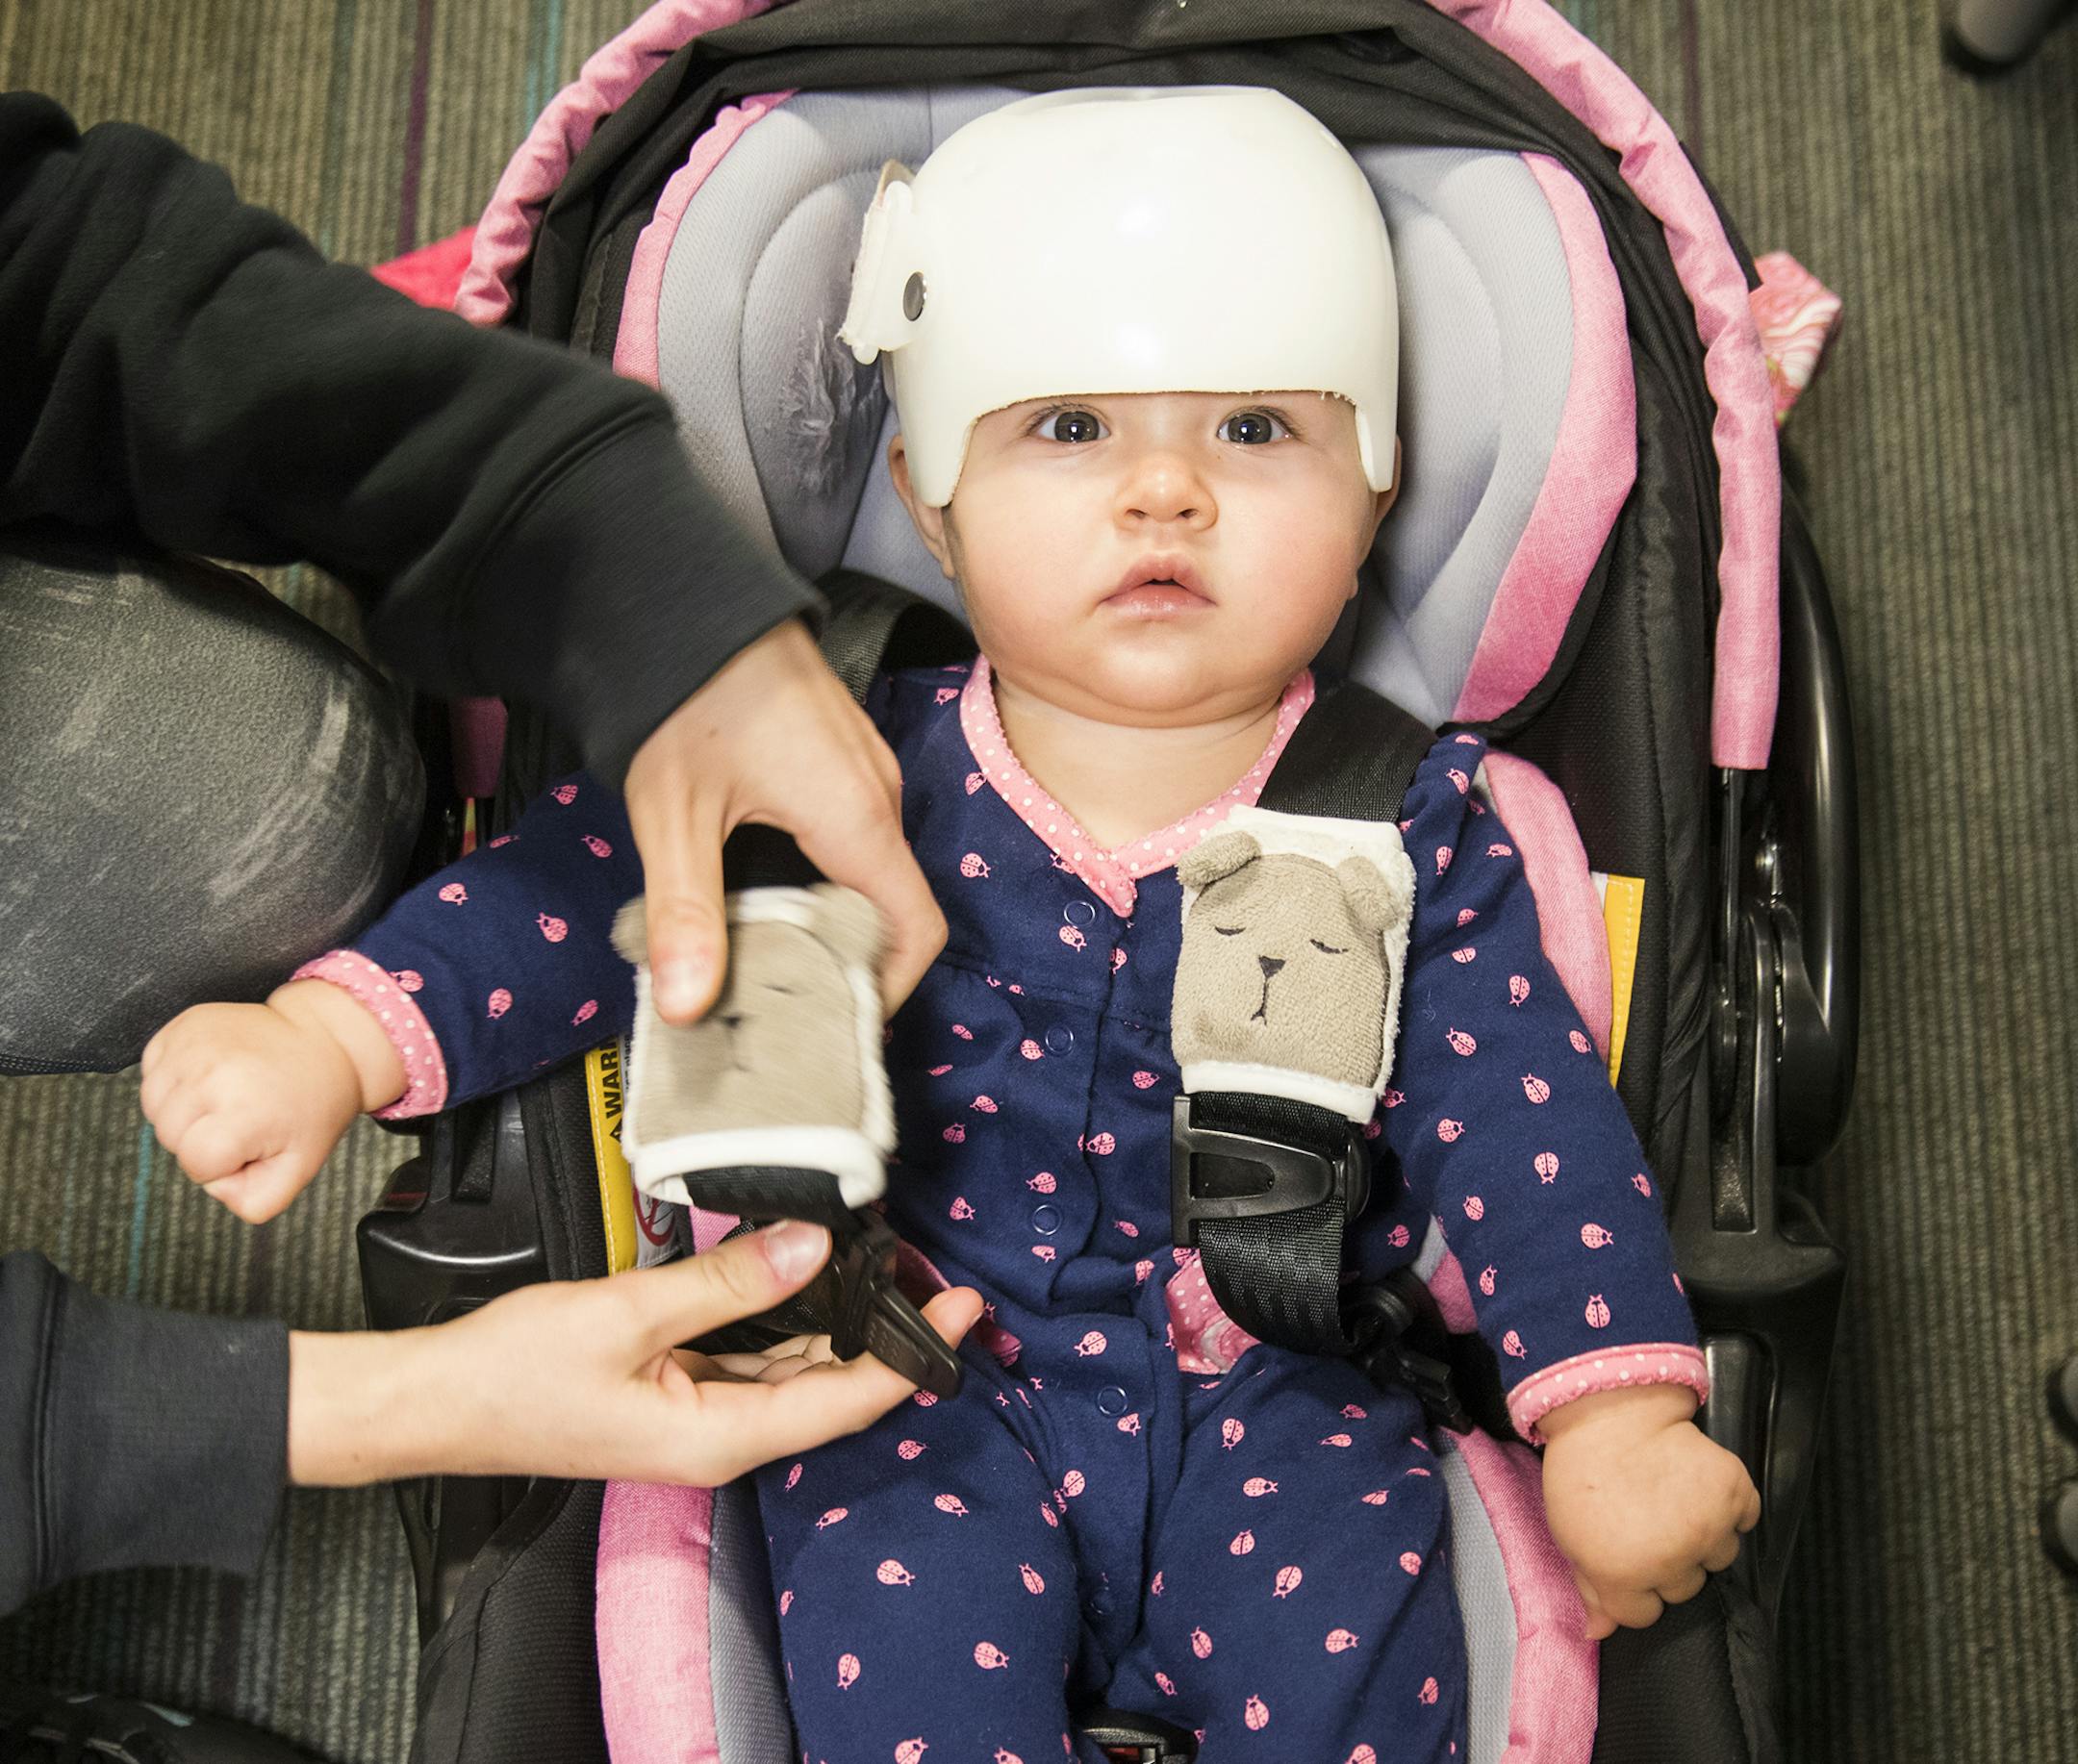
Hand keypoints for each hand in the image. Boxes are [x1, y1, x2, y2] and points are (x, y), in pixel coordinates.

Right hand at [139, 980, 400, 1222]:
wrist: (324, 1042)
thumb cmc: (310, 1106)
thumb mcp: (299, 1167)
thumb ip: (254, 1201)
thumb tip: (213, 1185)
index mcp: (245, 1111)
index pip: (194, 1162)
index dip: (219, 1164)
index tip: (249, 1142)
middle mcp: (214, 1073)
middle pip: (168, 1134)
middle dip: (199, 1137)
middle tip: (242, 1116)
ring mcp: (196, 1043)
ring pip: (154, 1103)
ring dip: (182, 1108)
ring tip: (227, 1094)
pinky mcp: (186, 1023)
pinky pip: (152, 1068)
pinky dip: (173, 1078)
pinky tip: (211, 1073)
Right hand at [286, 1221, 985, 1486]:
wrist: (435, 1402)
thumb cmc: (515, 1373)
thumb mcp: (627, 1314)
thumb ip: (726, 1282)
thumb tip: (811, 1247)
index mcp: (719, 1438)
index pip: (845, 1401)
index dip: (910, 1354)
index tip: (961, 1308)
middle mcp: (721, 1438)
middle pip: (831, 1388)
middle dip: (885, 1332)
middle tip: (931, 1269)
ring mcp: (700, 1417)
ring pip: (796, 1370)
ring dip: (838, 1322)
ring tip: (884, 1262)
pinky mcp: (678, 1392)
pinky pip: (756, 1358)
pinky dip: (789, 1319)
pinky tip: (808, 1274)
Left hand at [622, 618, 946, 1024]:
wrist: (683, 591)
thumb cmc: (684, 691)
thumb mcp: (672, 812)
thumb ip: (686, 913)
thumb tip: (686, 1008)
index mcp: (858, 817)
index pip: (918, 930)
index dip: (889, 988)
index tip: (839, 1021)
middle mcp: (880, 793)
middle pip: (890, 906)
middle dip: (844, 960)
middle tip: (778, 998)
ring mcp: (866, 767)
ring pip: (869, 868)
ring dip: (826, 913)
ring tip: (759, 947)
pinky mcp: (841, 751)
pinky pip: (853, 829)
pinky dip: (820, 870)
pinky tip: (758, 880)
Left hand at [1538, 1384, 1760, 1639]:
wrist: (1609, 1410)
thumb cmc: (1582, 1472)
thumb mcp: (1569, 1534)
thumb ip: (1590, 1590)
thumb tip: (1599, 1633)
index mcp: (1623, 1574)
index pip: (1643, 1616)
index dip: (1632, 1587)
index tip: (1625, 1555)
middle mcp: (1671, 1559)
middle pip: (1684, 1589)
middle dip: (1668, 1562)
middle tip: (1648, 1521)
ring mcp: (1708, 1526)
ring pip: (1719, 1558)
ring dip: (1702, 1537)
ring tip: (1674, 1501)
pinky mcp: (1735, 1493)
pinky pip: (1746, 1520)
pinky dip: (1730, 1508)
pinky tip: (1699, 1488)